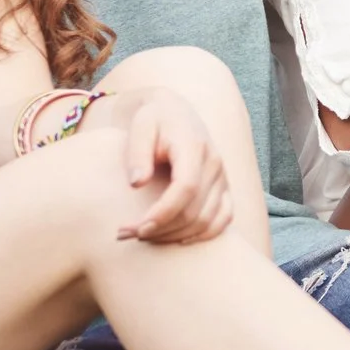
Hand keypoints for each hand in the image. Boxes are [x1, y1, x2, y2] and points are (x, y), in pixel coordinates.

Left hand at [117, 91, 231, 244]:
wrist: (174, 111)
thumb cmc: (153, 119)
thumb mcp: (140, 126)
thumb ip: (138, 153)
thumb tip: (137, 183)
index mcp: (194, 146)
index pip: (186, 188)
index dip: (163, 213)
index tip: (137, 227)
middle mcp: (214, 164)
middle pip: (195, 211)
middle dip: (160, 230)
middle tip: (126, 234)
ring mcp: (222, 178)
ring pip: (207, 221)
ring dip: (174, 236)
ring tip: (143, 236)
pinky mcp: (224, 188)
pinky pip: (223, 220)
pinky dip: (202, 235)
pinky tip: (176, 239)